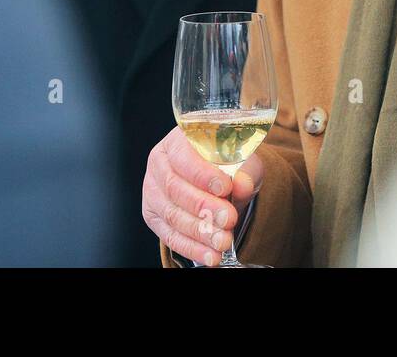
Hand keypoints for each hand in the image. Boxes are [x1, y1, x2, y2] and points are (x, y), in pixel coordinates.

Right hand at [142, 125, 263, 265]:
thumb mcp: (243, 160)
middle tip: (229, 218)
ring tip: (223, 241)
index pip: (183, 156)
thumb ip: (244, 170)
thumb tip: (242, 185)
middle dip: (204, 207)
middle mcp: (159, 164)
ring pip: (171, 215)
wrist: (221, 178)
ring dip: (200, 232)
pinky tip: (210, 255)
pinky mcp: (154, 217)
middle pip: (175, 188)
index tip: (225, 188)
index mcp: (176, 141)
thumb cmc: (228, 162)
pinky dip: (191, 248)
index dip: (202, 174)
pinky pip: (169, 236)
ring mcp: (152, 192)